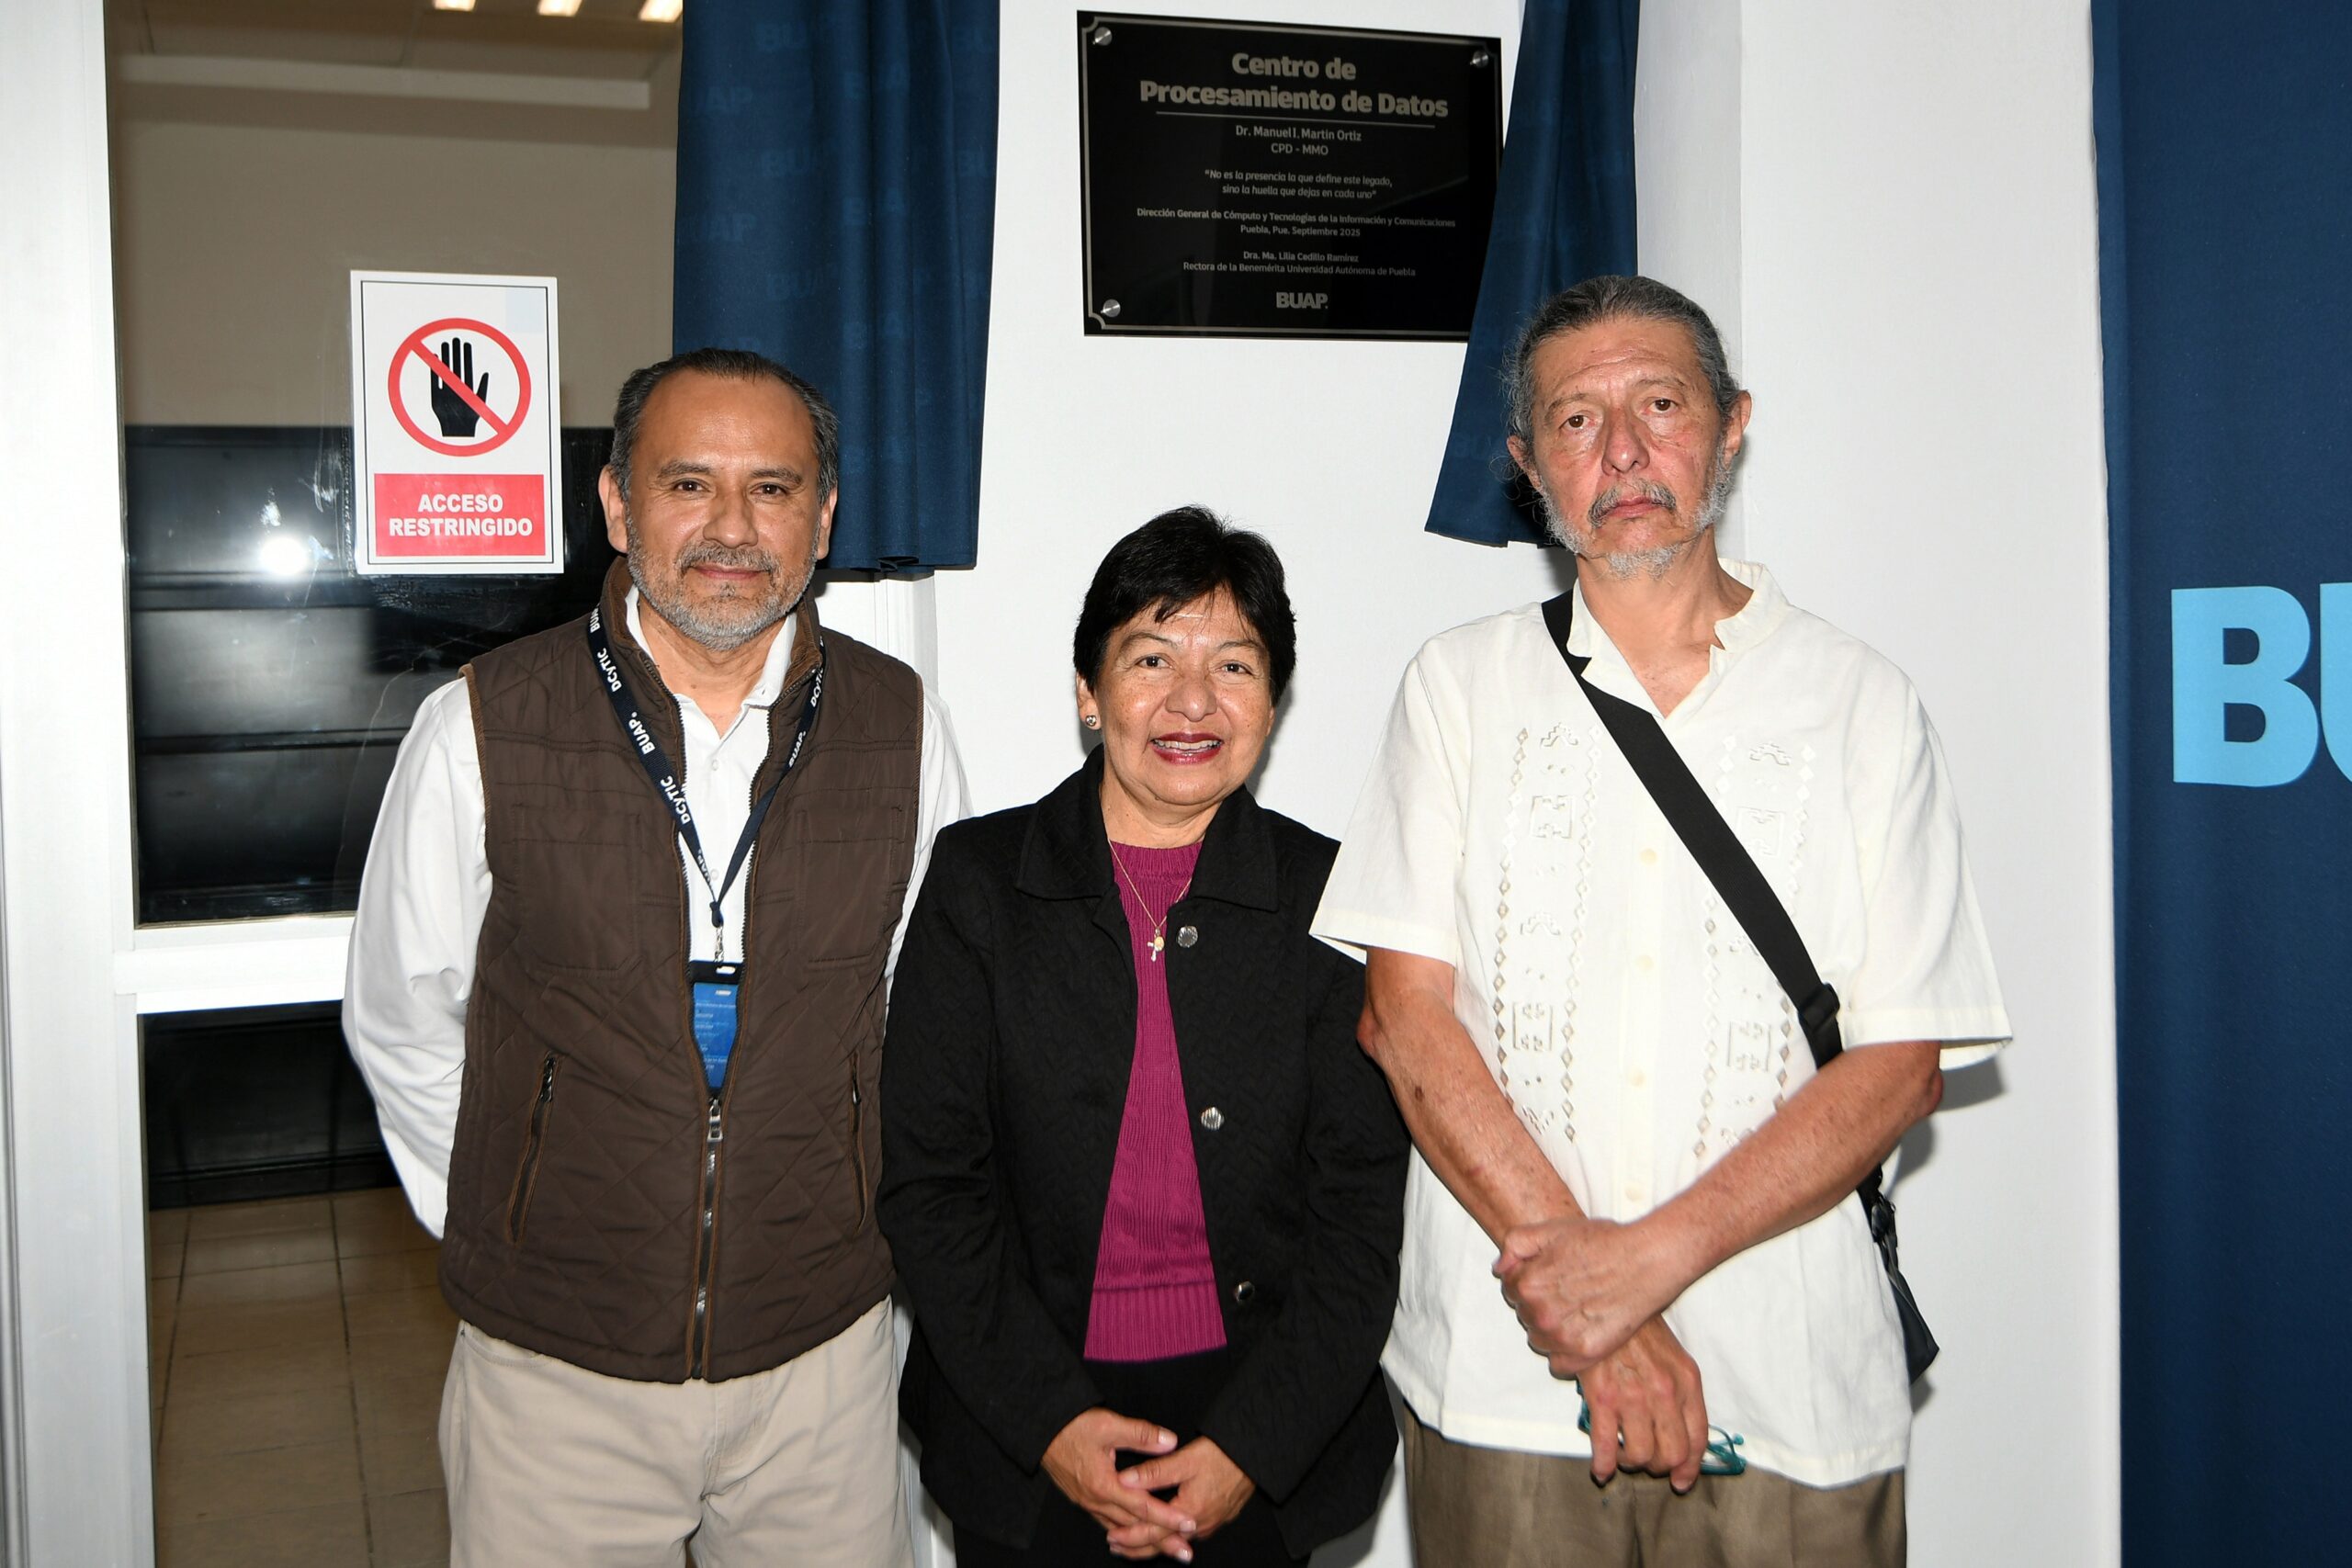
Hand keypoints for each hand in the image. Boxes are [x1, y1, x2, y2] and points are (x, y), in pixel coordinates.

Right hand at [429, 337, 490, 437]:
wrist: (458, 432)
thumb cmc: (471, 420)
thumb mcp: (479, 403)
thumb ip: (483, 388)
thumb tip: (486, 373)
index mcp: (468, 388)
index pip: (467, 368)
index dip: (466, 356)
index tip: (466, 344)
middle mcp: (457, 387)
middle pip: (456, 366)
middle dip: (456, 353)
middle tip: (456, 339)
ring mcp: (446, 390)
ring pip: (445, 370)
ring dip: (446, 357)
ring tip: (445, 343)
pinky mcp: (435, 396)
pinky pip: (434, 380)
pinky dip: (435, 370)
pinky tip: (436, 357)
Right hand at [1041, 1409, 1191, 1547]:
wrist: (1041, 1430)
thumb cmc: (1072, 1427)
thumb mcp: (1108, 1425)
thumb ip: (1141, 1434)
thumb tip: (1170, 1442)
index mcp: (1104, 1485)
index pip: (1143, 1507)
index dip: (1168, 1517)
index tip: (1189, 1525)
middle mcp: (1096, 1500)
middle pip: (1135, 1526)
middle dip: (1161, 1539)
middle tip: (1185, 1552)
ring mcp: (1087, 1502)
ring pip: (1121, 1529)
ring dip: (1144, 1540)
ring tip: (1166, 1548)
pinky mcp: (1083, 1499)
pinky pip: (1107, 1522)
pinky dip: (1125, 1532)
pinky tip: (1134, 1534)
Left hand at [1107, 1436, 1254, 1560]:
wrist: (1254, 1454)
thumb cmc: (1222, 1455)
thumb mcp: (1185, 1460)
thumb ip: (1153, 1472)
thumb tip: (1124, 1480)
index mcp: (1190, 1511)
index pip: (1153, 1532)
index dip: (1130, 1535)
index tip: (1111, 1536)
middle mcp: (1201, 1524)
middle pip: (1164, 1543)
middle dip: (1138, 1548)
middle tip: (1116, 1546)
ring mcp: (1211, 1523)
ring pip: (1177, 1541)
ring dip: (1154, 1543)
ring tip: (1134, 1543)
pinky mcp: (1218, 1518)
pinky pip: (1190, 1535)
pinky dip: (1171, 1536)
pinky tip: (1164, 1531)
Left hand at [1494, 1213, 1685, 1373]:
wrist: (1646, 1260)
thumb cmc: (1604, 1242)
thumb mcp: (1553, 1229)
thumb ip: (1516, 1244)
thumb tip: (1499, 1268)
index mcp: (1528, 1283)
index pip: (1510, 1290)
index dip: (1529, 1280)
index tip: (1549, 1277)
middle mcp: (1541, 1314)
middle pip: (1524, 1316)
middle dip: (1539, 1304)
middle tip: (1567, 1291)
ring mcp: (1563, 1337)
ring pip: (1539, 1341)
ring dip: (1550, 1329)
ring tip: (1576, 1310)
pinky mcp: (1585, 1354)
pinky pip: (1559, 1365)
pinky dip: (1565, 1355)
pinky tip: (1581, 1334)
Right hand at [1578, 1316, 1709, 1491]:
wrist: (1605, 1299)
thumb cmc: (1638, 1329)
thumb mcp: (1674, 1356)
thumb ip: (1682, 1395)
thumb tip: (1681, 1436)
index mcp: (1687, 1382)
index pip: (1697, 1439)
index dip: (1690, 1467)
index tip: (1681, 1480)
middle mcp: (1665, 1393)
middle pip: (1670, 1454)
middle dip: (1658, 1467)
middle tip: (1646, 1461)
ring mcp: (1633, 1396)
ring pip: (1640, 1455)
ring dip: (1631, 1463)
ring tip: (1622, 1455)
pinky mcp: (1602, 1397)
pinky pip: (1605, 1445)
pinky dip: (1603, 1464)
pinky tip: (1601, 1468)